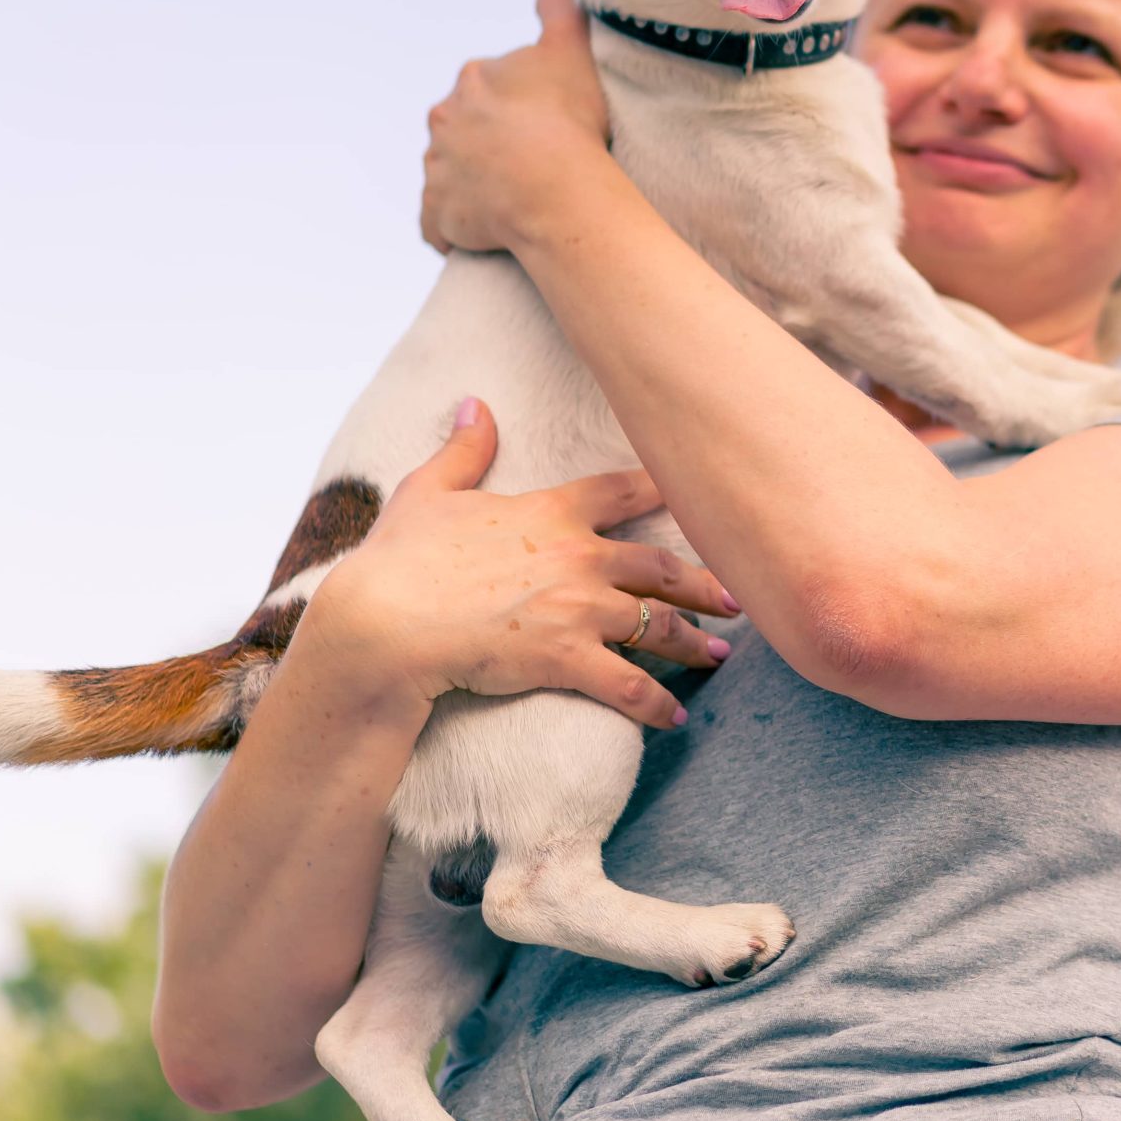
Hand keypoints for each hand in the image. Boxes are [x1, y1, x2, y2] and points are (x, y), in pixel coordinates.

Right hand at [304, 397, 737, 728]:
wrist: (384, 622)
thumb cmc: (400, 559)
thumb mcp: (428, 490)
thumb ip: (464, 448)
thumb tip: (474, 403)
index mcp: (551, 512)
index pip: (624, 490)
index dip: (666, 489)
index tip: (703, 494)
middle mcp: (579, 556)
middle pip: (661, 565)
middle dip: (704, 582)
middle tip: (736, 596)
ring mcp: (578, 608)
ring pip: (658, 624)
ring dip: (695, 642)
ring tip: (720, 656)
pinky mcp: (568, 658)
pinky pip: (629, 684)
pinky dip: (658, 703)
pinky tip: (677, 717)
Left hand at [421, 0, 611, 254]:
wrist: (551, 184)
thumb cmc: (565, 117)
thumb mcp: (570, 48)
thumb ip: (559, 10)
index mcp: (473, 82)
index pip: (488, 89)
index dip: (517, 106)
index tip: (543, 123)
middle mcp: (444, 121)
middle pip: (463, 131)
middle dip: (487, 144)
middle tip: (530, 163)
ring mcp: (438, 169)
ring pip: (451, 175)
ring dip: (473, 186)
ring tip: (513, 202)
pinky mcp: (438, 214)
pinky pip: (438, 225)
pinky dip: (451, 230)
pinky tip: (476, 236)